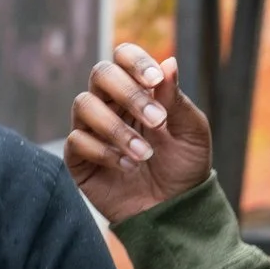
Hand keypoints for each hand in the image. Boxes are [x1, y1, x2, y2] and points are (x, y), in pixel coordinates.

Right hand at [64, 44, 213, 226]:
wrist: (175, 210)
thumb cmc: (185, 167)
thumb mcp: (191, 132)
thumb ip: (176, 99)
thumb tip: (168, 61)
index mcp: (137, 91)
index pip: (123, 57)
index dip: (135, 61)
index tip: (155, 80)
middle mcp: (110, 104)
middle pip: (100, 74)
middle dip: (129, 94)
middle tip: (158, 121)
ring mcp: (91, 130)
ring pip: (84, 105)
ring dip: (117, 128)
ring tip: (144, 154)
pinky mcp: (78, 159)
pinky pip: (77, 141)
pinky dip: (104, 152)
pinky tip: (128, 167)